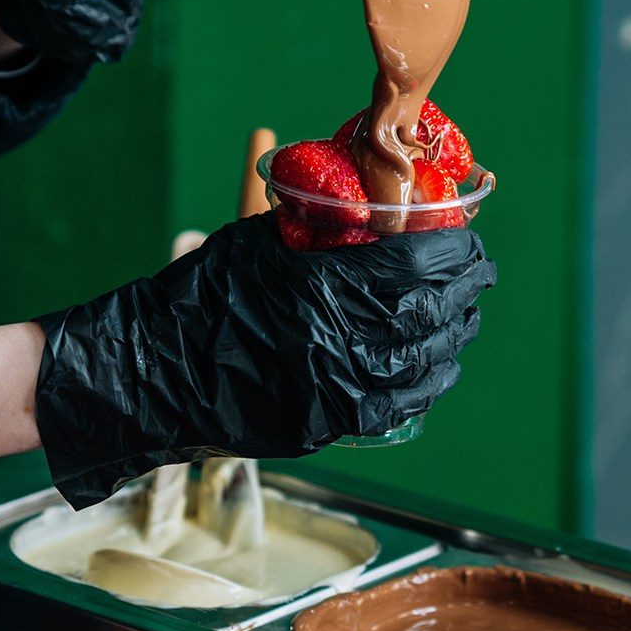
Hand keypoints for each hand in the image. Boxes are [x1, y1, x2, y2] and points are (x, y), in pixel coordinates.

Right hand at [33, 213, 495, 504]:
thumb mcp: (259, 241)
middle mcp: (340, 341)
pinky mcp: (331, 424)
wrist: (152, 373)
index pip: (417, 265)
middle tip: (479, 272)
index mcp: (324, 287)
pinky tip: (436, 365)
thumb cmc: (199, 296)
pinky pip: (401, 406)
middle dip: (466, 289)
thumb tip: (377, 206)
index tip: (469, 240)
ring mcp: (338, 390)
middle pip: (433, 313)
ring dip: (455, 335)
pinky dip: (428, 382)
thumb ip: (318, 227)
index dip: (455, 251)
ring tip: (464, 314)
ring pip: (427, 363)